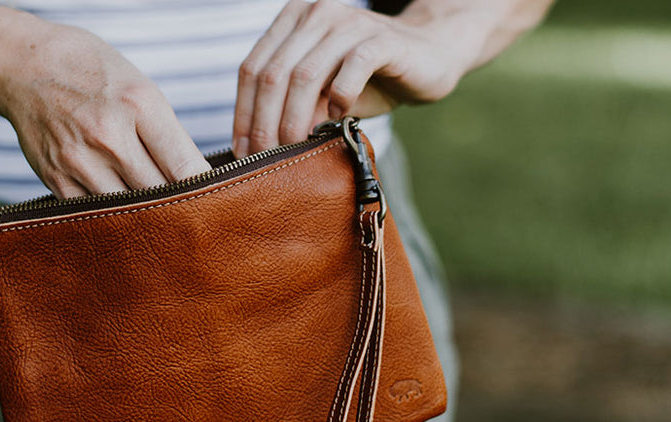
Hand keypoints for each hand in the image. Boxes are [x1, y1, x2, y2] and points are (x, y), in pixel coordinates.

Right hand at [0, 19, 210, 197]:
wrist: (24, 66)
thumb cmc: (91, 73)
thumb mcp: (140, 86)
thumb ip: (167, 133)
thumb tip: (194, 179)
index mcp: (138, 104)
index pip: (185, 166)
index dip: (206, 190)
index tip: (215, 200)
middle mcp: (108, 134)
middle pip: (160, 194)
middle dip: (180, 207)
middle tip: (194, 218)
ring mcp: (79, 160)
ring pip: (130, 210)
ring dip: (147, 216)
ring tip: (160, 219)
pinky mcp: (56, 179)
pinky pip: (97, 213)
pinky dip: (114, 215)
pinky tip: (123, 211)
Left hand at [232, 0, 470, 156]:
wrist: (428, 56)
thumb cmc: (368, 79)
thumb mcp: (320, 91)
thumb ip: (289, 104)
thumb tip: (254, 146)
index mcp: (293, 21)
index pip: (252, 68)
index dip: (243, 112)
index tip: (242, 151)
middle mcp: (316, 14)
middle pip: (273, 74)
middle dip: (264, 122)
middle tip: (265, 158)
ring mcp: (348, 23)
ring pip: (305, 74)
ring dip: (295, 118)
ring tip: (295, 146)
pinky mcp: (381, 39)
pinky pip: (350, 69)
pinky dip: (339, 99)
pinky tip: (338, 119)